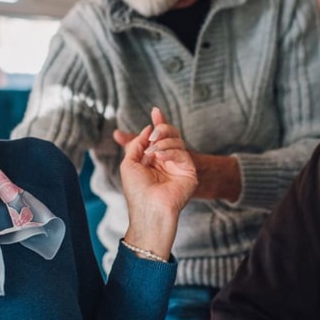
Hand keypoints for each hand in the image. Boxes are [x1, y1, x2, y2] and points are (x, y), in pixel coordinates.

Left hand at [119, 107, 197, 258]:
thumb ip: (137, 144)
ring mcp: (179, 166)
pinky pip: (181, 152)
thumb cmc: (137, 191)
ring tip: (152, 153)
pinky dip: (169, 151)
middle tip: (152, 136)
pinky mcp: (189, 171)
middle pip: (170, 134)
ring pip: (177, 140)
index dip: (158, 123)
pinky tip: (160, 157)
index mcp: (154, 159)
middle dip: (161, 129)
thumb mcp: (129, 163)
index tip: (155, 111)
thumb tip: (148, 129)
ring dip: (162, 142)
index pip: (159, 137)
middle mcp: (167, 161)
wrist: (149, 208)